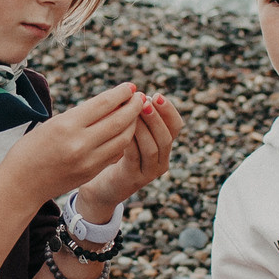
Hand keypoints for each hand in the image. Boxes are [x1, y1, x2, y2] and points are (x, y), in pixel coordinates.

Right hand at [0, 85, 150, 215]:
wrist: (22, 183)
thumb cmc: (33, 147)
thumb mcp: (53, 124)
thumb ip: (81, 116)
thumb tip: (112, 104)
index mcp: (67, 125)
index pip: (103, 104)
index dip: (121, 93)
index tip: (131, 86)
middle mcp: (80, 143)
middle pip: (118, 120)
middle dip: (133, 107)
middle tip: (140, 97)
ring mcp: (88, 161)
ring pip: (122, 139)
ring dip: (133, 124)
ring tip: (135, 114)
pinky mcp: (91, 173)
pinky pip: (115, 153)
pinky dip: (123, 141)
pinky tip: (125, 132)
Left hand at [82, 92, 181, 211]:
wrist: (102, 186)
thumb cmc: (114, 153)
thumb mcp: (129, 134)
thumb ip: (135, 118)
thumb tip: (135, 93)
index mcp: (164, 145)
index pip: (176, 126)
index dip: (169, 110)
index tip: (157, 95)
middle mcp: (162, 160)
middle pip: (166, 137)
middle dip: (155, 118)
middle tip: (144, 102)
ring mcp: (150, 172)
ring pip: (152, 148)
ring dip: (143, 129)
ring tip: (132, 114)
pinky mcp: (134, 179)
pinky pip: (135, 158)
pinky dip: (129, 142)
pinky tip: (120, 130)